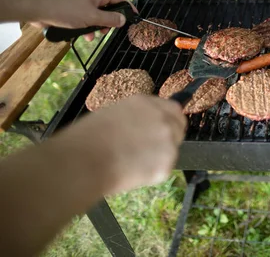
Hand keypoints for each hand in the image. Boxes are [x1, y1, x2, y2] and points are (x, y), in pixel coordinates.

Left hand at [29, 0, 135, 40]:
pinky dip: (85, 25)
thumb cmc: (64, 9)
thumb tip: (123, 19)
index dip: (128, 8)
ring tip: (91, 35)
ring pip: (95, 13)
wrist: (36, 7)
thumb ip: (110, 19)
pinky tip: (81, 33)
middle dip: (108, 21)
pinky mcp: (70, 6)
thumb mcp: (92, 18)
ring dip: (96, 25)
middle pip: (108, 7)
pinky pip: (84, 16)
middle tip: (106, 31)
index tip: (134, 17)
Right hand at [55, 95, 186, 193]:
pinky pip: (163, 169)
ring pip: (172, 150)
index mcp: (146, 103)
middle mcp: (162, 118)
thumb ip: (136, 117)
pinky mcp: (167, 164)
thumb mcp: (113, 115)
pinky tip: (132, 173)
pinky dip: (152, 174)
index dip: (168, 120)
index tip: (163, 129)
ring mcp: (168, 140)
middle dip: (169, 138)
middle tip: (150, 150)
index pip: (173, 108)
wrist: (83, 161)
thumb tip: (142, 126)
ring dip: (160, 156)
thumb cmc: (87, 139)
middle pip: (179, 126)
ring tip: (133, 163)